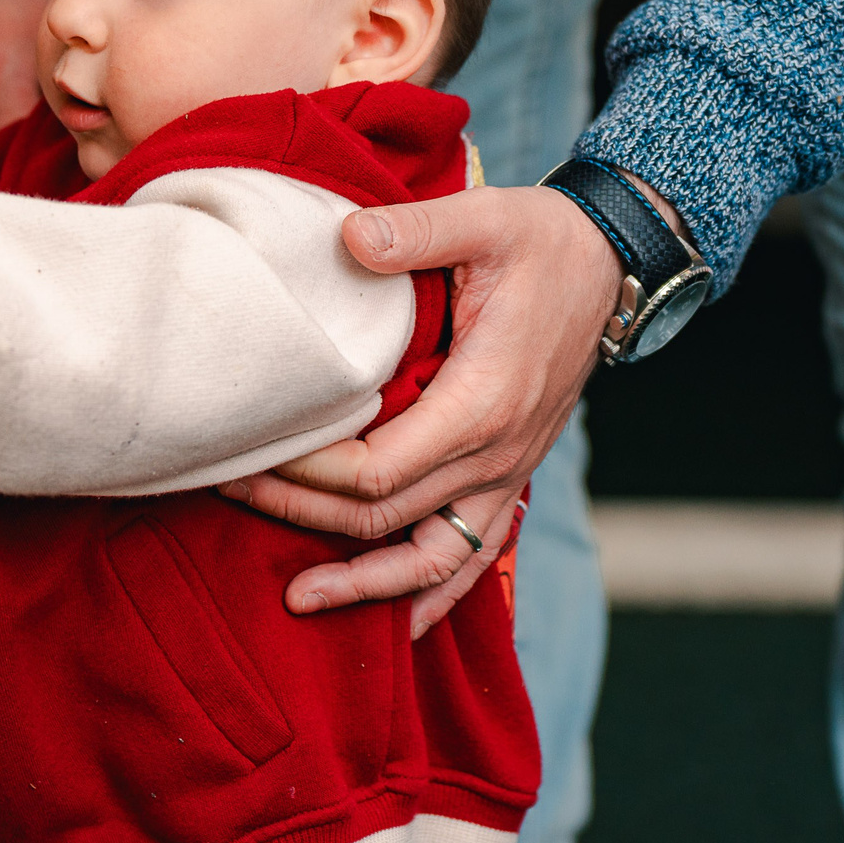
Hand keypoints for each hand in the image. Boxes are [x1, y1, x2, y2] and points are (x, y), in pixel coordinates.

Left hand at [220, 185, 621, 637]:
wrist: (611, 264)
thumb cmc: (544, 241)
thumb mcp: (484, 219)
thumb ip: (413, 230)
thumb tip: (346, 240)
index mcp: (481, 401)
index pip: (376, 470)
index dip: (308, 474)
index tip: (252, 452)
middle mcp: (497, 453)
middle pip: (384, 516)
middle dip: (303, 514)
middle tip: (231, 491)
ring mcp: (509, 473)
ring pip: (430, 557)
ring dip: (365, 584)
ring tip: (298, 600)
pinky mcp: (513, 476)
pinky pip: (476, 556)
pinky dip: (435, 595)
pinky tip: (400, 623)